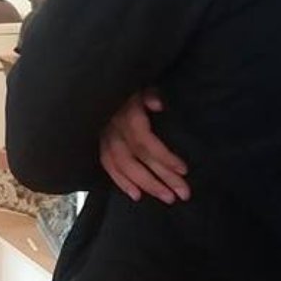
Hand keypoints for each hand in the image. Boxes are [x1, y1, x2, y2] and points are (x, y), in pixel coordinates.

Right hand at [99, 88, 190, 203]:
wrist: (96, 84)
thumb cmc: (127, 85)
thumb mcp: (140, 83)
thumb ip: (149, 94)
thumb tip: (157, 105)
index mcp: (126, 113)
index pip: (145, 141)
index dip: (164, 156)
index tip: (184, 170)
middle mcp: (114, 128)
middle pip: (138, 158)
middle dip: (161, 177)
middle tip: (182, 193)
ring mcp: (104, 137)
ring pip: (124, 165)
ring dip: (146, 184)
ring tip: (167, 197)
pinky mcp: (98, 143)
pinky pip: (107, 165)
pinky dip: (120, 181)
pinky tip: (136, 195)